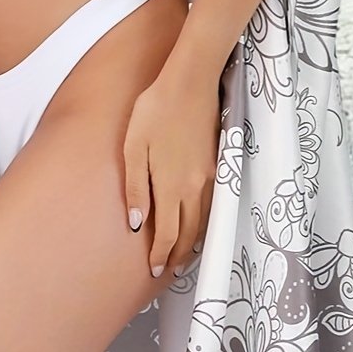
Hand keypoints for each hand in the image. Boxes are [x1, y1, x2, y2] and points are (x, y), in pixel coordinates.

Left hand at [122, 60, 220, 279]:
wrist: (190, 82)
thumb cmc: (155, 110)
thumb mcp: (133, 148)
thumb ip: (135, 188)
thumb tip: (136, 224)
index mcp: (171, 186)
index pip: (167, 234)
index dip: (161, 256)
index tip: (154, 270)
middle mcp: (194, 188)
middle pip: (189, 234)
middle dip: (179, 256)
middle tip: (169, 270)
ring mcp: (211, 177)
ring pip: (204, 222)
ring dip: (194, 242)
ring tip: (184, 255)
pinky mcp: (219, 165)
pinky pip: (214, 205)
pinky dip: (206, 222)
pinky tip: (199, 223)